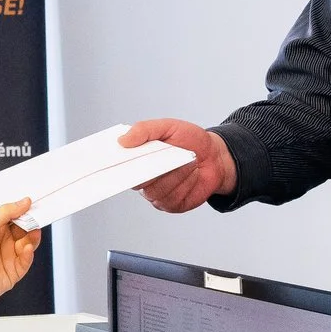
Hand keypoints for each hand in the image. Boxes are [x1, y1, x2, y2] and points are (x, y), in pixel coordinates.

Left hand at [0, 200, 40, 308]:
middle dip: (32, 223)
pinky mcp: (14, 272)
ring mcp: (9, 257)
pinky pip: (26, 260)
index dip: (24, 210)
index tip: (34, 203)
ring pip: (28, 244)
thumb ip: (6, 212)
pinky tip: (27, 247)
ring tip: (34, 232)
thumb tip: (25, 201)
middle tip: (39, 216)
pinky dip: (29, 253)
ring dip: (32, 237)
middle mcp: (3, 242)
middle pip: (24, 230)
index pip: (14, 216)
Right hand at [121, 119, 237, 212]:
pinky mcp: (172, 205)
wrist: (215, 156)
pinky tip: (193, 172)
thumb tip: (122, 140)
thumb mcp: (168, 127)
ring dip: (174, 173)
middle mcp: (143, 180)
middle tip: (164, 156)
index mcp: (136, 160)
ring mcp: (156, 195)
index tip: (120, 157)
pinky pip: (172, 198)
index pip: (117, 167)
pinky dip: (185, 183)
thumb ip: (144, 130)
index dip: (115, 164)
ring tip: (188, 159)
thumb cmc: (189, 141)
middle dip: (150, 168)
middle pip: (135, 181)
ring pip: (156, 190)